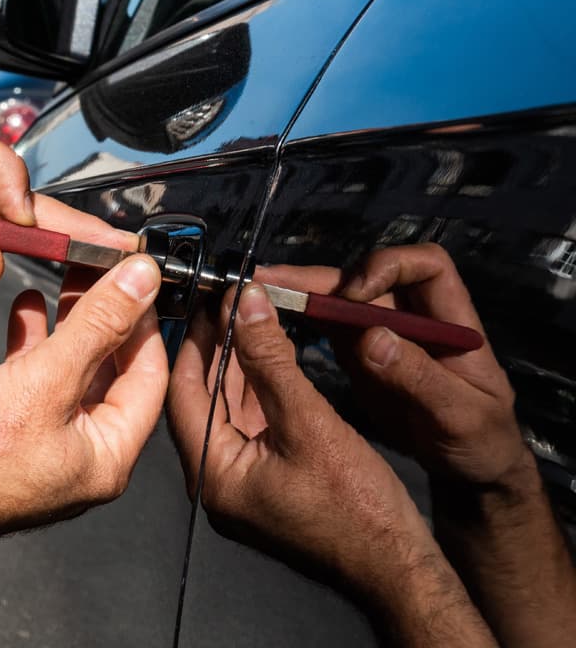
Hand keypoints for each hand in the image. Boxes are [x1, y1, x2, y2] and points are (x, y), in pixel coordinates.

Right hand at [0, 255, 167, 549]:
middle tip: (104, 270)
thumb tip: (140, 284)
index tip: (139, 278)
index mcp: (108, 456)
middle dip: (107, 316)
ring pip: (71, 371)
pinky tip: (25, 310)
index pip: (149, 376)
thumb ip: (97, 327)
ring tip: (69, 278)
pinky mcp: (8, 433)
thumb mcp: (43, 380)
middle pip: (111, 371)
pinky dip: (33, 342)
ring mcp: (43, 444)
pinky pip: (35, 380)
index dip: (146, 321)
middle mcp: (82, 455)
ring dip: (71, 324)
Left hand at [167, 284, 444, 599]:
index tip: (208, 301)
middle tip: (227, 301)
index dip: (196, 341)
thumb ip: (271, 361)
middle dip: (217, 347)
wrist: (399, 566)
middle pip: (203, 398)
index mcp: (213, 474)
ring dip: (239, 364)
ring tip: (247, 316)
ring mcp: (240, 483)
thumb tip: (246, 306)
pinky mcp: (265, 481)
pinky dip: (259, 389)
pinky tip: (269, 355)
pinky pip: (251, 425)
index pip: (184, 393)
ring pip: (228, 409)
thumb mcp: (309, 423)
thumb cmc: (358, 509)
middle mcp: (216, 481)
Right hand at [258, 244, 525, 487]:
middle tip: (269, 280)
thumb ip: (419, 377)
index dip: (387, 267)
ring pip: (339, 299)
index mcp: (452, 319)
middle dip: (320, 277)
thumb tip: (371, 337)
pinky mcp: (361, 353)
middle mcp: (414, 316)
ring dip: (299, 294)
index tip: (355, 294)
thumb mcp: (460, 415)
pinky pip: (327, 326)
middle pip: (366, 278)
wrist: (472, 468)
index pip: (424, 265)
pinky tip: (264, 322)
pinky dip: (298, 320)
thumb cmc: (481, 439)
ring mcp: (384, 332)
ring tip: (253, 295)